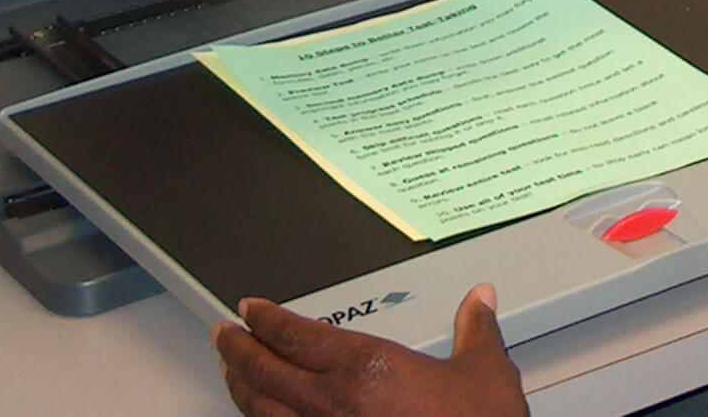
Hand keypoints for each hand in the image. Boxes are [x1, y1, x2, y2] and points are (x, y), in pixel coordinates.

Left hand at [212, 283, 526, 416]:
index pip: (295, 334)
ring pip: (260, 409)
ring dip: (239, 385)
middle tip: (224, 334)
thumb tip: (479, 301)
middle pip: (263, 369)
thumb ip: (475, 330)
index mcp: (366, 367)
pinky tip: (259, 416)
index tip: (252, 310)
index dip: (266, 318)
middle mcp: (333, 402)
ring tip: (231, 371)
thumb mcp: (483, 373)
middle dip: (236, 347)